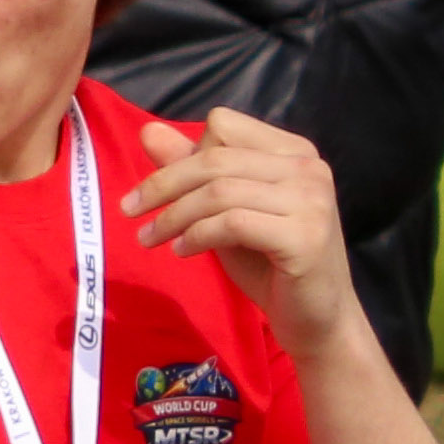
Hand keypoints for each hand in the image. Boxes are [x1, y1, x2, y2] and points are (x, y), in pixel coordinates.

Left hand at [123, 109, 360, 369]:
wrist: (315, 317)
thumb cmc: (266, 261)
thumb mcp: (221, 210)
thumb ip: (190, 169)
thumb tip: (149, 130)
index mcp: (294, 150)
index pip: (222, 126)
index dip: (182, 156)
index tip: (154, 189)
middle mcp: (309, 168)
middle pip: (214, 158)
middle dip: (162, 185)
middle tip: (128, 211)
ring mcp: (312, 201)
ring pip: (218, 192)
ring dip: (172, 216)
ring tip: (150, 238)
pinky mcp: (306, 236)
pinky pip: (232, 223)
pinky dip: (196, 235)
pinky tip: (181, 251)